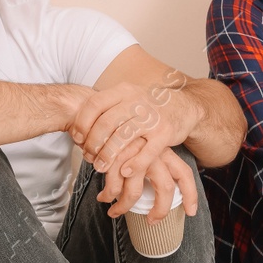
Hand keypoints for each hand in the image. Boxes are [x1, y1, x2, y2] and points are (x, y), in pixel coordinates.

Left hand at [70, 82, 199, 178]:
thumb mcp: (128, 97)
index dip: (83, 122)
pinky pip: (147, 151)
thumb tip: (78, 125)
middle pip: (106, 123)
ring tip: (100, 167)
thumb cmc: (149, 106)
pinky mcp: (165, 133)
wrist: (184, 106)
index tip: (77, 138)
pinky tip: (125, 171)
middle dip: (93, 143)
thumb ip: (108, 107)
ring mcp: (152, 117)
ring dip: (108, 155)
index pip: (95, 104)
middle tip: (88, 157)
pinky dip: (134, 163)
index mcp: (124, 91)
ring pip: (123, 138)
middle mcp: (137, 101)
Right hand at [97, 135, 197, 220]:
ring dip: (124, 207)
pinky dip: (108, 196)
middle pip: (165, 187)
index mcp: (165, 151)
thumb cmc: (122, 138)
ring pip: (134, 192)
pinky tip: (104, 198)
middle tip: (152, 221)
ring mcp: (134, 156)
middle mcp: (153, 153)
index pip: (184, 173)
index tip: (191, 212)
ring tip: (115, 211)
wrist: (99, 113)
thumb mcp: (143, 149)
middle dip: (160, 209)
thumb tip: (159, 193)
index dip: (190, 194)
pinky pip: (114, 186)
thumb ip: (153, 165)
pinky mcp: (114, 158)